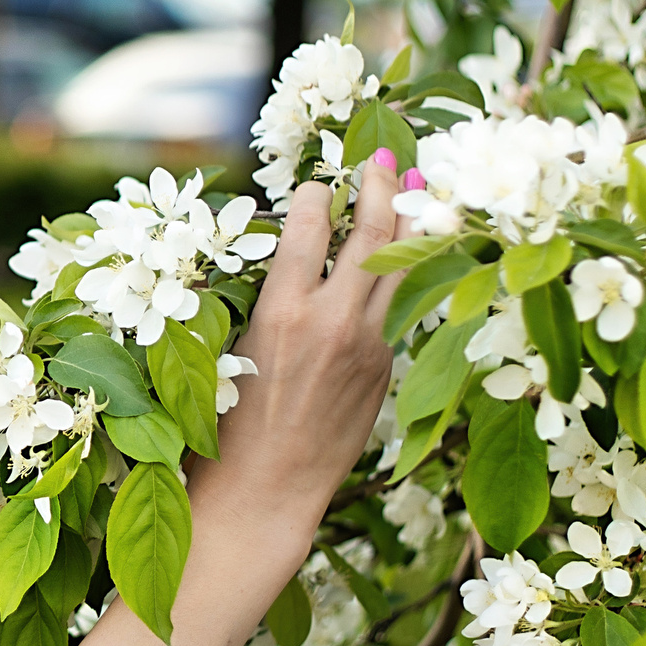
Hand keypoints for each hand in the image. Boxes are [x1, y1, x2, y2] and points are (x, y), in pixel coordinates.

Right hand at [215, 151, 412, 524]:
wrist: (267, 489)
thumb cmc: (229, 424)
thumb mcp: (233, 347)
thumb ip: (271, 298)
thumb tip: (295, 255)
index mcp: (283, 313)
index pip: (310, 227)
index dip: (317, 193)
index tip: (318, 181)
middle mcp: (333, 322)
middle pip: (372, 234)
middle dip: (379, 186)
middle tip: (380, 156)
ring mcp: (368, 346)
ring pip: (402, 267)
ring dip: (410, 220)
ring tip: (416, 185)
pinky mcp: (385, 368)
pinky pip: (396, 309)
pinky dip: (400, 274)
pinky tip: (403, 255)